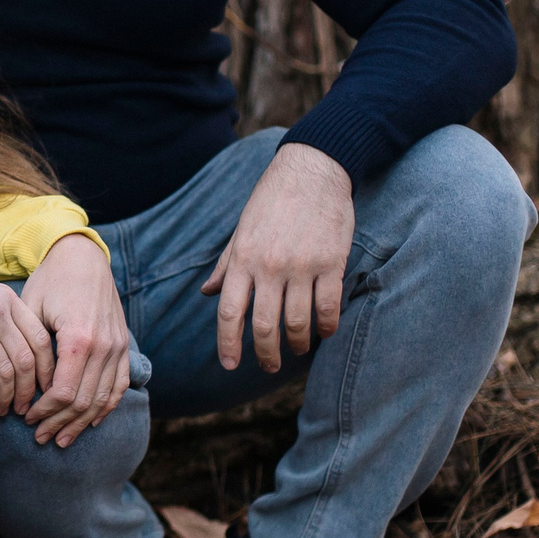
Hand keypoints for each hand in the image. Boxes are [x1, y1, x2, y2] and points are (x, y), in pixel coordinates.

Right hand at [0, 249, 53, 411]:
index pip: (40, 340)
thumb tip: (21, 350)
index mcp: (8, 298)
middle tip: (24, 407)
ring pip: (6, 369)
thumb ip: (2, 315)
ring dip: (8, 395)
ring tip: (5, 408)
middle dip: (28, 390)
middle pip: (26, 359)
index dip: (47, 370)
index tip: (45, 388)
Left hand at [18, 234, 130, 448]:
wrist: (82, 257)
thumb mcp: (31, 311)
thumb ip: (33, 352)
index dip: (45, 412)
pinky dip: (106, 407)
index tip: (28, 419)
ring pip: (103, 399)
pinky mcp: (123, 345)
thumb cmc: (49, 282)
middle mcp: (104, 346)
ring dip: (81, 423)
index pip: (64, 392)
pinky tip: (90, 422)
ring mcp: (117, 347)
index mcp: (78, 338)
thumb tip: (30, 391)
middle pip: (83, 401)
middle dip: (60, 424)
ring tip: (62, 439)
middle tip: (40, 438)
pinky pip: (119, 386)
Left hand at [202, 142, 354, 372]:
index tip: (230, 365)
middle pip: (263, 325)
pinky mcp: (330, 262)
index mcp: (243, 259)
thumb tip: (207, 292)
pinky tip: (325, 332)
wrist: (312, 171)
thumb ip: (226, 265)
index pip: (229, 312)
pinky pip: (329, 306)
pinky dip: (327, 325)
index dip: (228, 344)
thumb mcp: (241, 230)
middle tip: (268, 367)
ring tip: (298, 350)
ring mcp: (301, 265)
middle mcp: (269, 266)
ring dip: (298, 344)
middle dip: (265, 354)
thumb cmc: (272, 201)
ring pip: (298, 321)